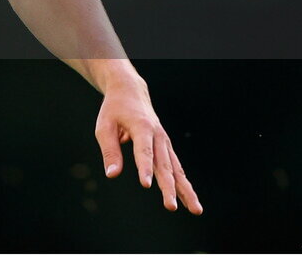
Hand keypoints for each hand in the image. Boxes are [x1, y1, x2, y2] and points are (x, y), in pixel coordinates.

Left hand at [95, 78, 202, 214]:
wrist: (130, 91)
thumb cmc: (114, 109)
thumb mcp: (104, 126)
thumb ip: (109, 150)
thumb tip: (112, 175)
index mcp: (141, 126)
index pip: (144, 150)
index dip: (145, 167)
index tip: (146, 184)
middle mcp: (157, 135)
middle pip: (164, 165)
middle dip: (168, 187)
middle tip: (171, 207)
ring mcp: (164, 141)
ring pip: (177, 169)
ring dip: (185, 190)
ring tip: (196, 210)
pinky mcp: (166, 147)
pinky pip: (177, 167)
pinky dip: (183, 184)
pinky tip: (190, 200)